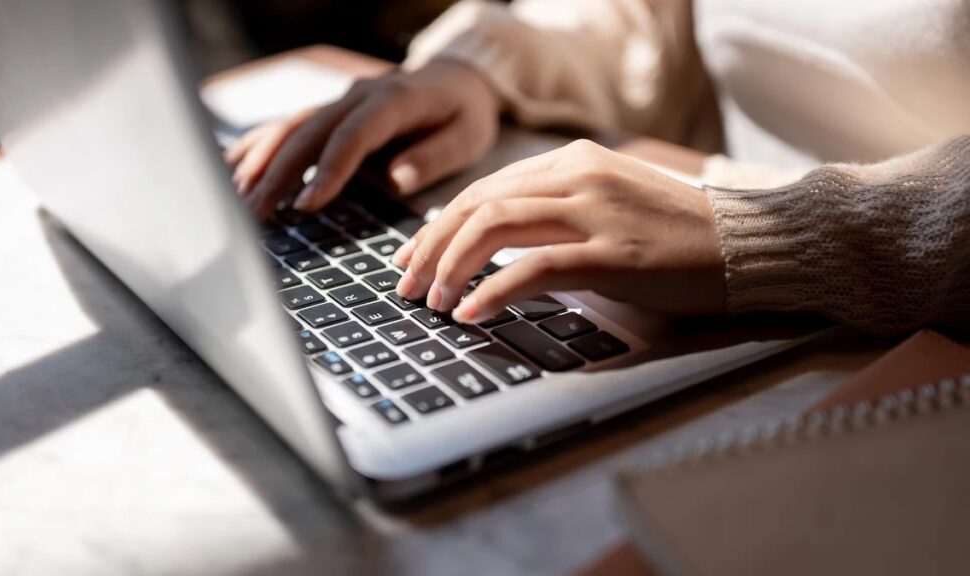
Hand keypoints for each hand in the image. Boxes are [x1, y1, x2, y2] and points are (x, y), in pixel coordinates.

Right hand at [224, 59, 501, 216]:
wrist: (457, 79)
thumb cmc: (464, 114)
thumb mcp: (468, 136)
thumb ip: (435, 156)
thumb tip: (398, 177)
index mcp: (394, 101)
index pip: (353, 135)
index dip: (328, 169)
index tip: (307, 204)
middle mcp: (358, 96)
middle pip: (309, 132)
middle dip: (277, 173)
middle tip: (253, 211)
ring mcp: (339, 101)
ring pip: (290, 127)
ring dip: (260, 162)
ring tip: (235, 198)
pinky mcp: (330, 111)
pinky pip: (288, 125)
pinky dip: (259, 145)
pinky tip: (231, 168)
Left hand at [390, 139, 726, 322]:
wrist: (749, 244)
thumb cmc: (678, 236)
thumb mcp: (610, 207)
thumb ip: (557, 213)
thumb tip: (496, 244)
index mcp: (574, 161)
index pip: (485, 189)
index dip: (440, 224)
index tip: (414, 255)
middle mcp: (579, 176)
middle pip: (478, 204)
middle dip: (430, 247)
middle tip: (405, 283)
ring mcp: (596, 211)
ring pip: (494, 226)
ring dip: (451, 266)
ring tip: (431, 301)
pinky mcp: (614, 254)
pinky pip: (534, 267)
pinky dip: (492, 290)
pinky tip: (471, 313)